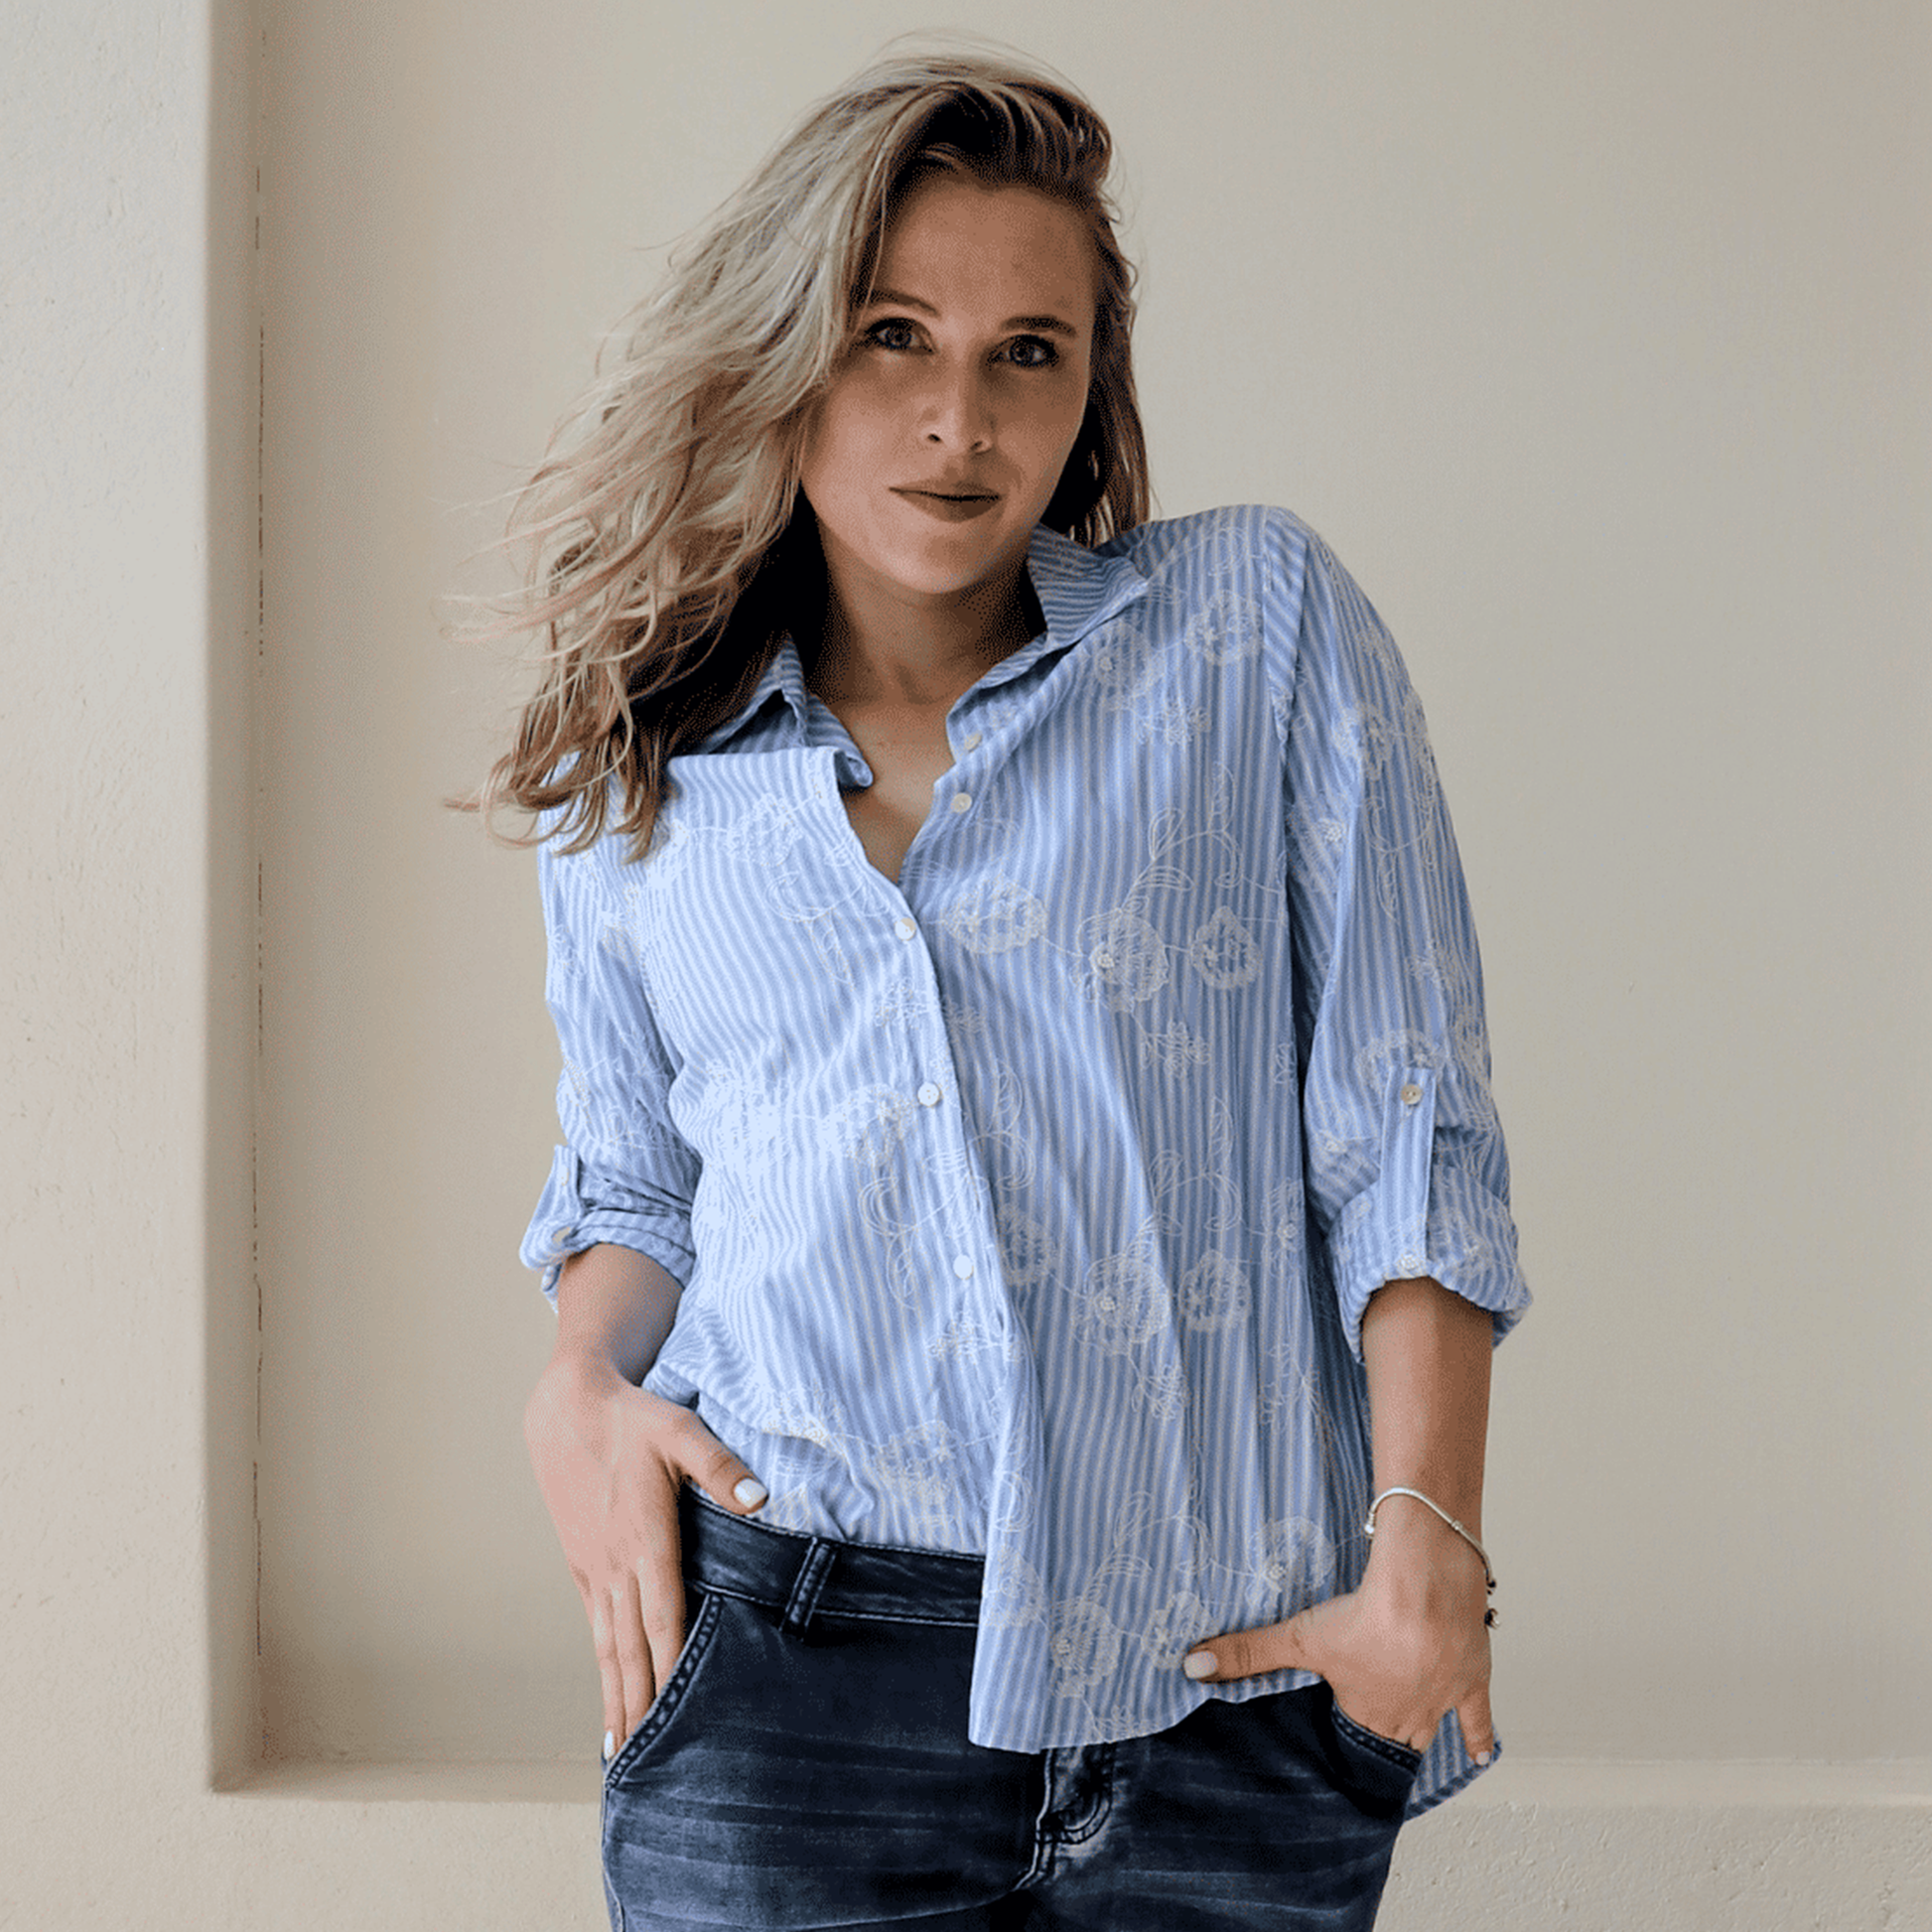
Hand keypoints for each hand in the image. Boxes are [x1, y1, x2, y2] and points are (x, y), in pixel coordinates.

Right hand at [523, 1350, 766, 1754]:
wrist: (566, 1408)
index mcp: (645, 1539)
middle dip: (639, 1708)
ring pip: (607, 1648)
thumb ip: (721, 1466)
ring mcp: (595, 1570)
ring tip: (622, 1753)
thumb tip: (761, 1499)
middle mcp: (615, 1566)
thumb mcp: (681, 1430)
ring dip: (616, 1699)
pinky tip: (608, 1696)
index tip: (675, 1718)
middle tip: (649, 1767)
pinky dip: (602, 1669)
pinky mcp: (584, 1566)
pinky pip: (596, 1629)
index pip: (662, 1618)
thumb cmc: (634, 1418)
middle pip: (630, 1651)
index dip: (670, 1670)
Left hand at [1182, 1501, 1494, 1761]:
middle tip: (1368, 1750)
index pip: (1355, 1742)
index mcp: (1369, 1711)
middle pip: (1392, 1736)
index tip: (1339, 1759)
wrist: (1426, 1587)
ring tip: (1405, 1747)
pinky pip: (1478, 1715)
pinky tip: (1479, 1754)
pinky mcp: (1473, 1674)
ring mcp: (1444, 1696)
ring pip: (1431, 1727)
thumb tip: (1192, 1667)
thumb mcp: (1300, 1636)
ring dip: (1418, 1733)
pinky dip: (1478, 1735)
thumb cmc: (1367, 1615)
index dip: (1345, 1745)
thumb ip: (1247, 1652)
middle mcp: (1408, 1713)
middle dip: (1378, 1742)